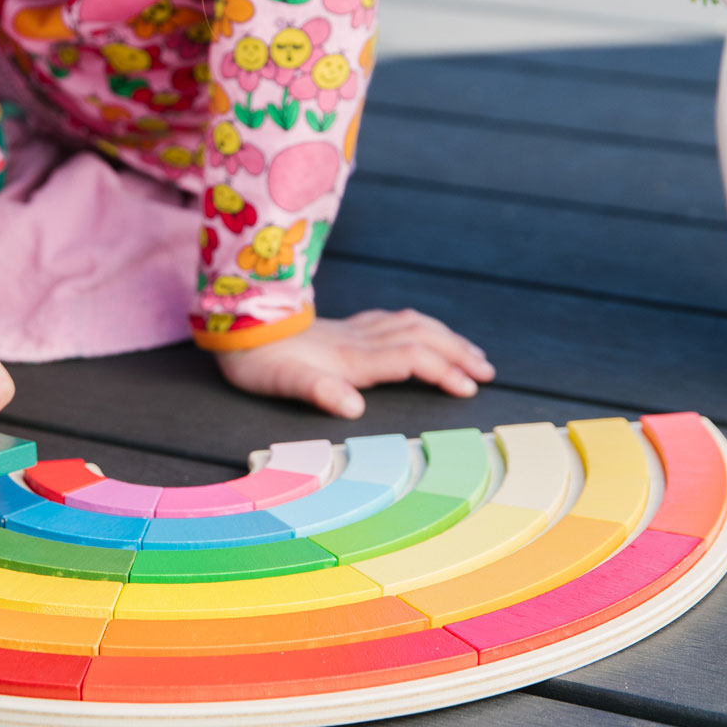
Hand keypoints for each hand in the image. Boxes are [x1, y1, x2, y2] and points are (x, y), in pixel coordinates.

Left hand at [212, 310, 494, 417]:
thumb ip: (319, 391)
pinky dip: (420, 325)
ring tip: (471, 352)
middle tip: (487, 371)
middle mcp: (358, 340)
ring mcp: (353, 330)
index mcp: (350, 358)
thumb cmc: (259, 361)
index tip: (470, 388)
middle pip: (421, 337)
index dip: (443, 371)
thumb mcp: (282, 383)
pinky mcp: (344, 327)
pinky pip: (393, 319)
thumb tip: (353, 407)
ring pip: (412, 324)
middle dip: (457, 352)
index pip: (410, 359)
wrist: (239, 326)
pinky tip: (424, 330)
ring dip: (446, 337)